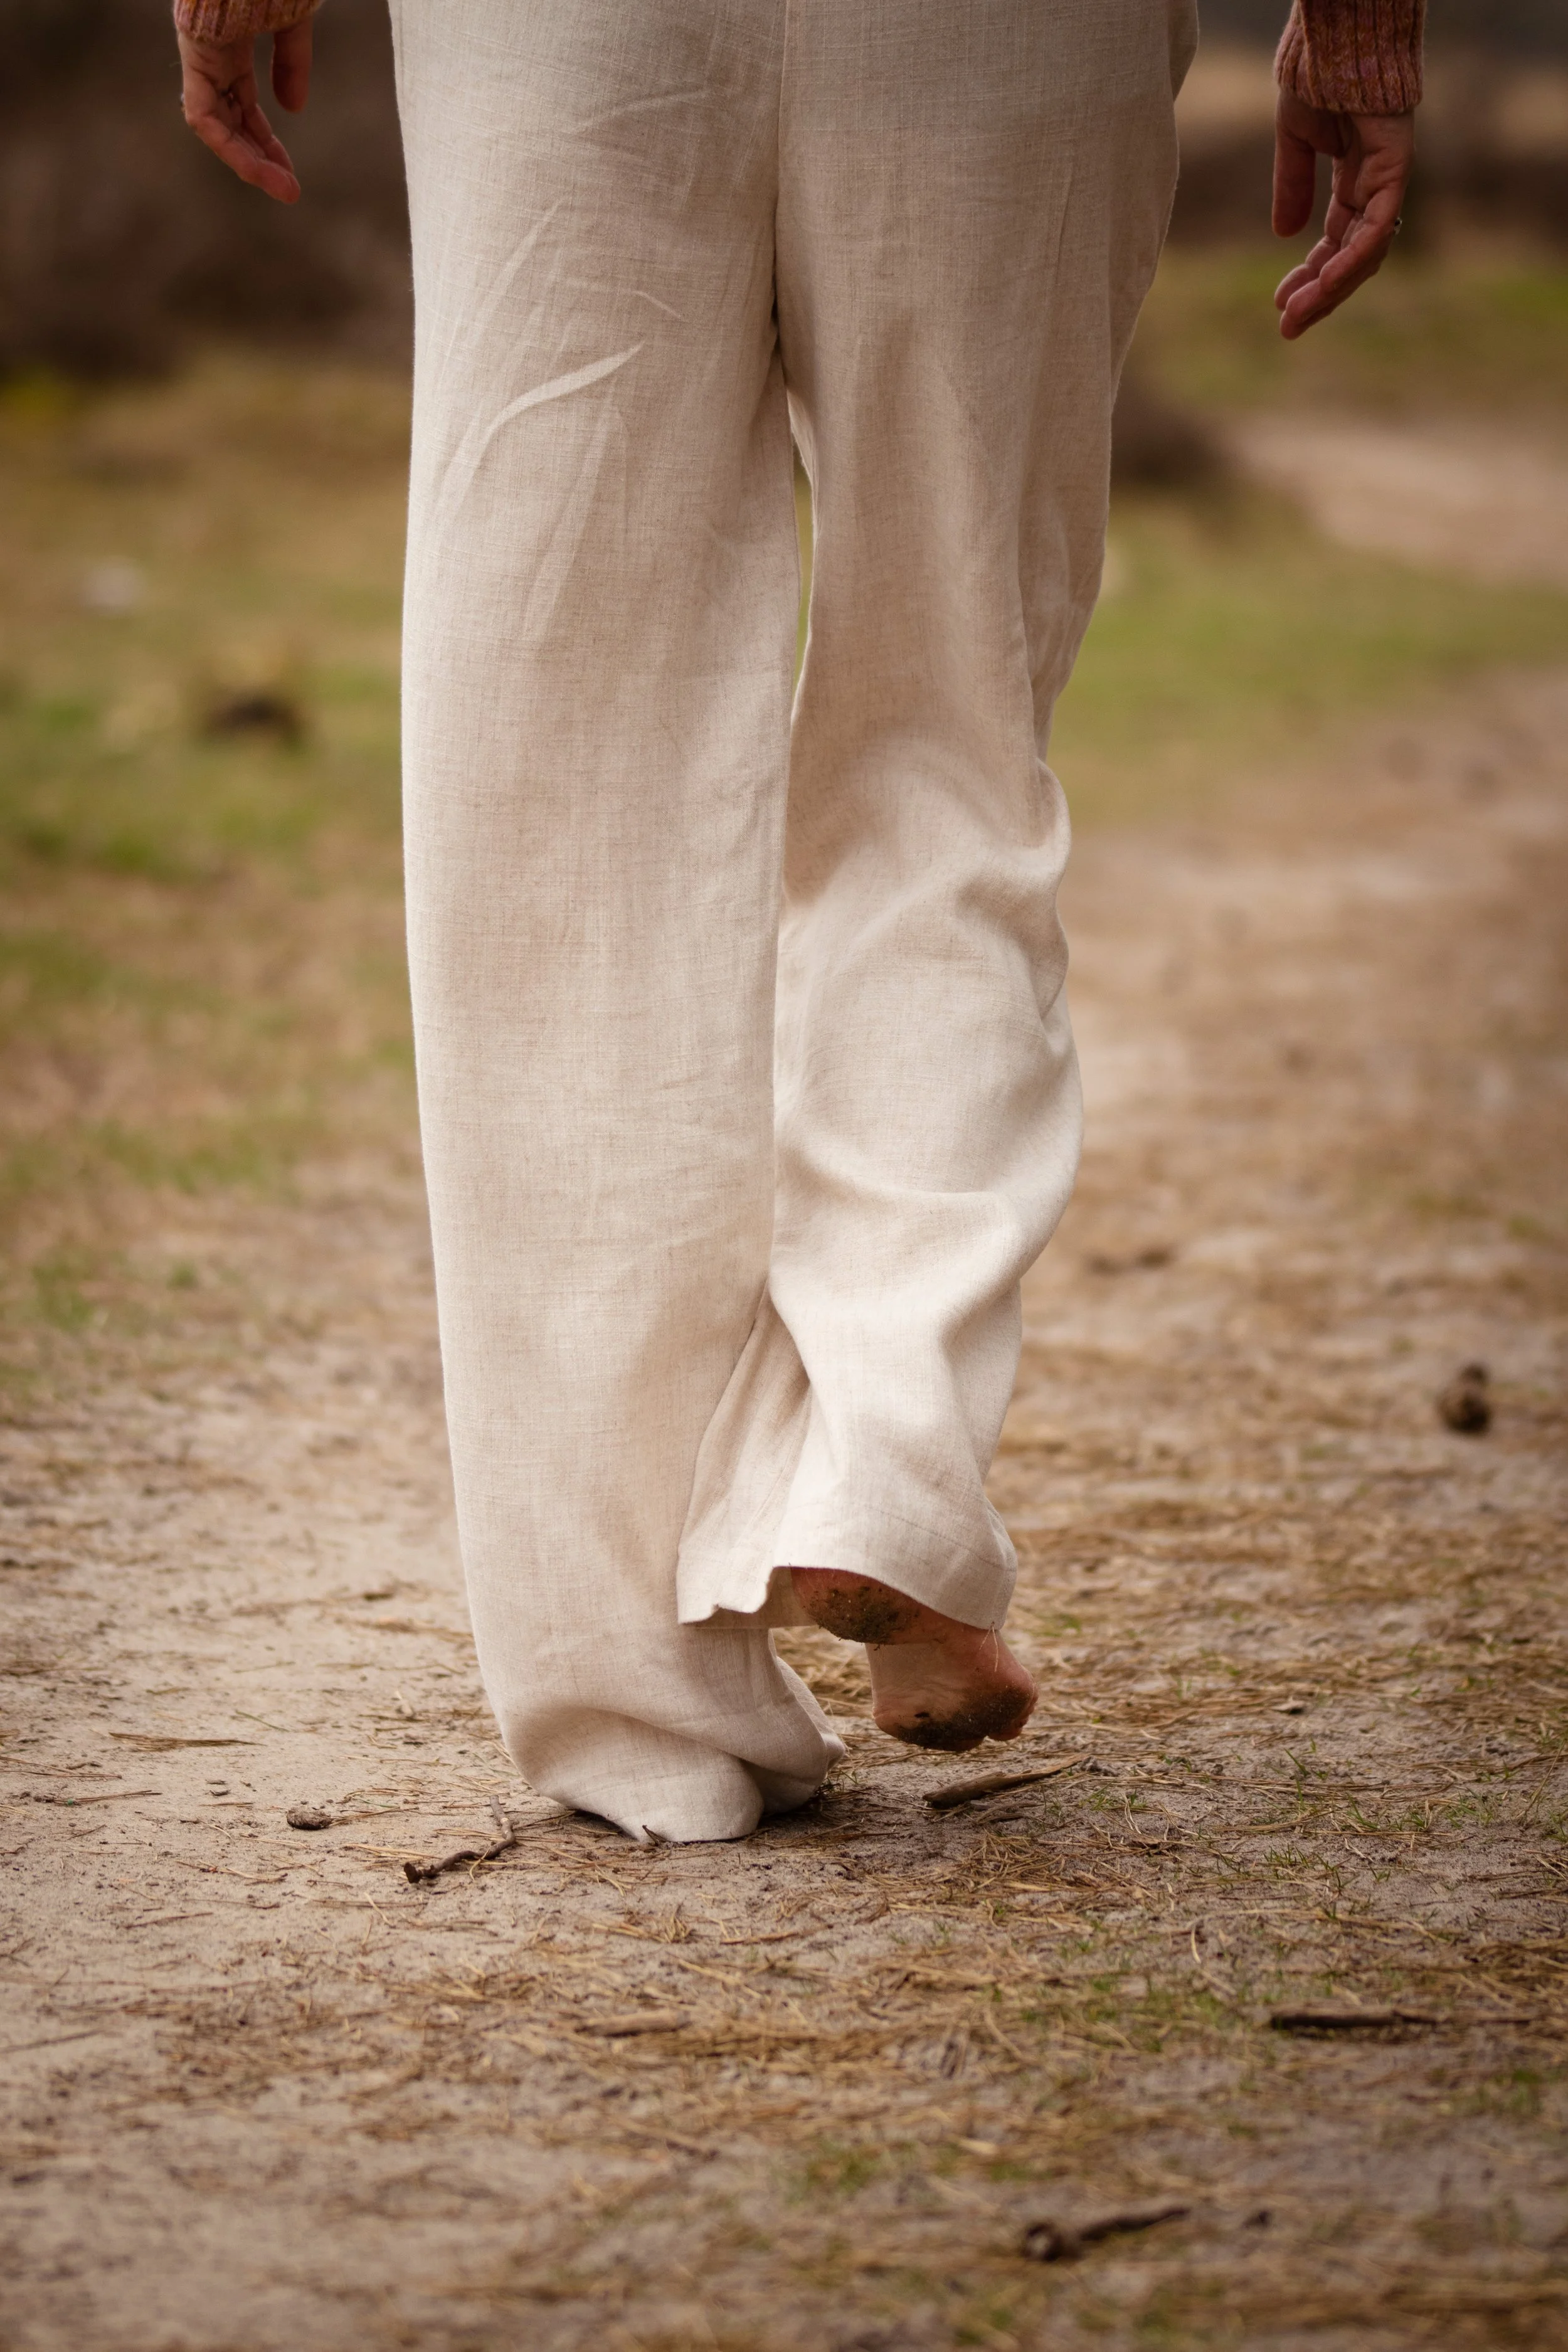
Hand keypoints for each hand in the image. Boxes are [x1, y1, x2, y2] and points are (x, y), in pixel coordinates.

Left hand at [177, 18, 313, 204]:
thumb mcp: (291, 19)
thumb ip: (291, 62)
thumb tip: (292, 110)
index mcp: (230, 43)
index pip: (242, 104)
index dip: (264, 140)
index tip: (290, 171)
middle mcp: (209, 52)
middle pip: (229, 119)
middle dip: (258, 158)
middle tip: (288, 190)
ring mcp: (199, 51)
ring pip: (214, 123)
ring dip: (246, 160)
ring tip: (282, 187)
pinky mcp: (195, 51)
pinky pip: (203, 113)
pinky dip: (228, 144)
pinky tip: (257, 165)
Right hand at [1271, 94, 1413, 339]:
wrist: (1336, 38)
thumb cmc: (1319, 75)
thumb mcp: (1295, 140)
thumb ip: (1292, 185)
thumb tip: (1284, 233)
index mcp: (1353, 180)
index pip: (1335, 242)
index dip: (1309, 276)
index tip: (1281, 304)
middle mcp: (1374, 186)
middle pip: (1351, 257)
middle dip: (1320, 294)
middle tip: (1288, 327)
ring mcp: (1388, 180)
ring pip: (1366, 252)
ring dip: (1332, 287)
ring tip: (1299, 313)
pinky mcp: (1395, 170)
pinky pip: (1376, 228)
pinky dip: (1352, 258)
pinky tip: (1325, 282)